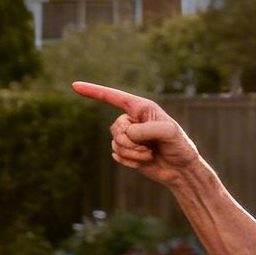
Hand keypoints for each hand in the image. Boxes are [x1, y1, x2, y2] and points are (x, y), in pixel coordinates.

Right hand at [74, 82, 203, 187]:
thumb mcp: (169, 132)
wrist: (181, 169)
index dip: (94, 91)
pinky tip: (143, 162)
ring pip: (115, 143)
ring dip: (131, 153)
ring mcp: (129, 136)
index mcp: (142, 108)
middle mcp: (133, 119)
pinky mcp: (126, 151)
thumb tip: (127, 134)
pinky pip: (116, 154)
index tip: (75, 85)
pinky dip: (129, 161)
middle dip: (129, 142)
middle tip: (148, 149)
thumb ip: (147, 129)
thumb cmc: (179, 145)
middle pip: (115, 128)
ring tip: (149, 156)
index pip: (114, 97)